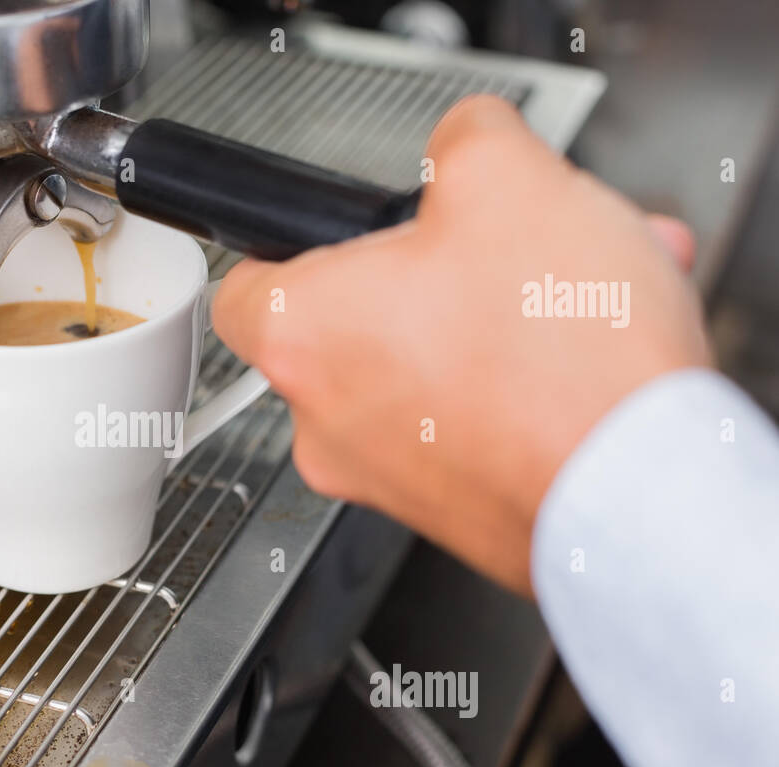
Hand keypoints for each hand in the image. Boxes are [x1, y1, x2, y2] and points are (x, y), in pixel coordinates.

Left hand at [212, 94, 710, 594]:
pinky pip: (471, 425)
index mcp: (300, 334)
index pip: (243, 286)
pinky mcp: (447, 512)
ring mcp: (383, 477)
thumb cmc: (558, 365)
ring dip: (500, 322)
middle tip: (505, 252)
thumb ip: (462, 138)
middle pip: (358, 322)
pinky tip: (594, 353)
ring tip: (580, 299)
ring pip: (429, 370)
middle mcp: (324, 420)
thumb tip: (463, 141)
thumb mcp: (506, 178)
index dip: (291, 247)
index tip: (336, 239)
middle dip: (443, 274)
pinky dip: (523, 385)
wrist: (637, 494)